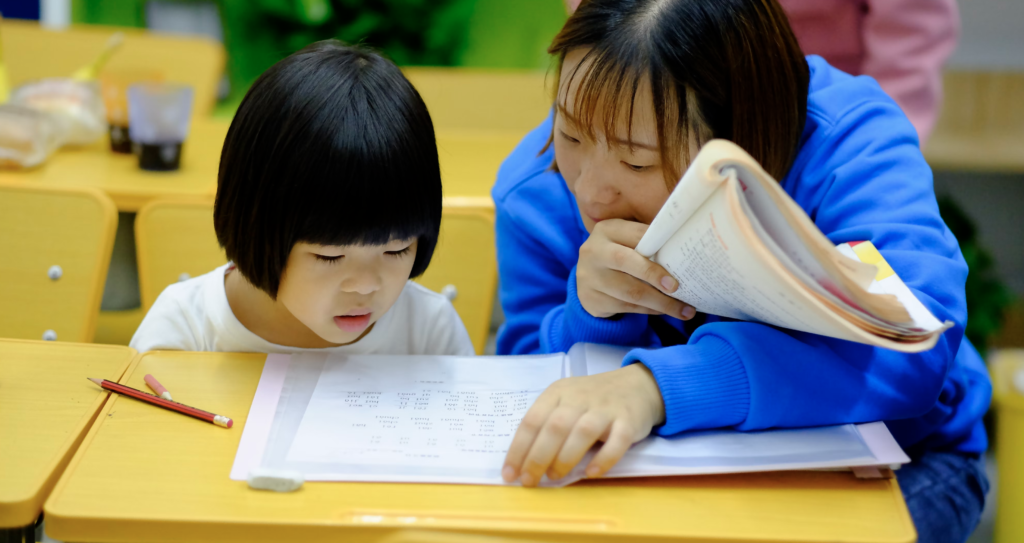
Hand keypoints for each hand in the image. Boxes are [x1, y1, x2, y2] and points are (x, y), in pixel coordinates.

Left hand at [501, 364, 664, 486]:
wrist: (637, 384)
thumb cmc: (593, 399)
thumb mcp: (565, 401)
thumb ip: (548, 424)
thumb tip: (525, 462)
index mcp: (557, 392)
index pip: (532, 420)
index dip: (518, 449)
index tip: (509, 474)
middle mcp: (579, 398)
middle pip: (555, 427)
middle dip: (537, 457)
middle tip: (530, 481)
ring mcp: (605, 409)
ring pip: (583, 432)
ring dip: (565, 457)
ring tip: (555, 477)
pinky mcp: (629, 420)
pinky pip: (617, 441)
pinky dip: (604, 458)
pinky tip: (591, 473)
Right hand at [577, 219, 695, 319]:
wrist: (586, 278)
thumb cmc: (617, 255)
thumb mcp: (625, 241)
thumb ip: (648, 243)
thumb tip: (685, 252)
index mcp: (607, 230)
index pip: (636, 234)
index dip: (658, 245)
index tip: (680, 258)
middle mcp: (594, 251)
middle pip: (626, 261)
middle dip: (654, 275)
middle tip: (677, 288)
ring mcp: (589, 277)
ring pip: (630, 291)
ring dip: (660, 302)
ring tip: (684, 311)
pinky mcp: (591, 300)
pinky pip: (627, 307)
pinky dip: (649, 310)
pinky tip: (663, 311)